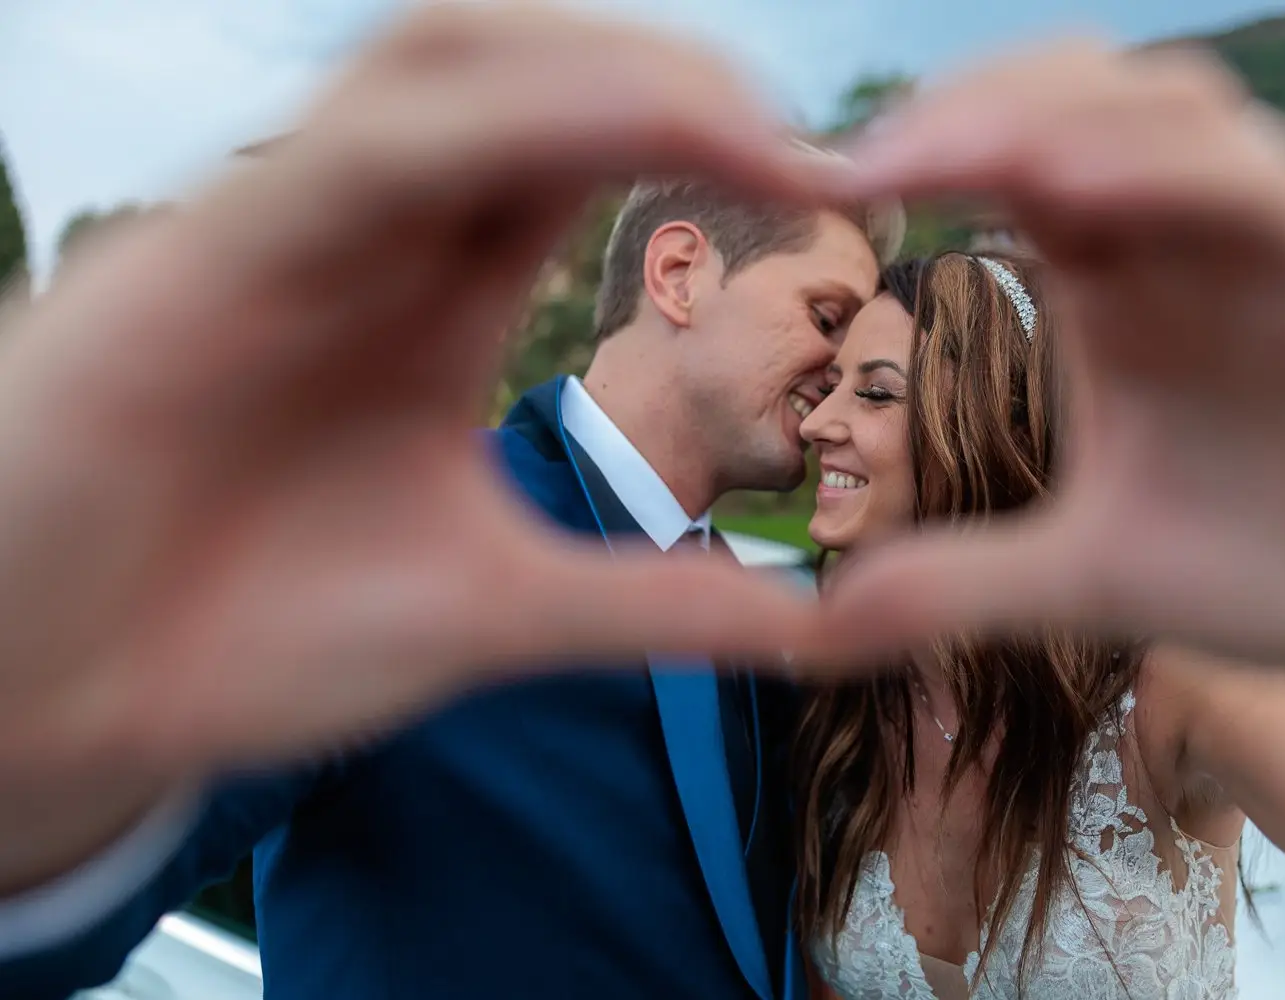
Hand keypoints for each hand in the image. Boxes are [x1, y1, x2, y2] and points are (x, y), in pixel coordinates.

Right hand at [0, 5, 828, 782]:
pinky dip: (500, 121)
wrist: (65, 706)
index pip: (579, 150)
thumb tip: (804, 627)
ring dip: (608, 67)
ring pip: (447, 59)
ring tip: (742, 130)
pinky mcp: (200, 254)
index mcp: (433, 291)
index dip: (710, 140)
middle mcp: (365, 233)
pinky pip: (366, 146)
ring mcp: (282, 228)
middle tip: (799, 152)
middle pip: (527, 65)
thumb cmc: (249, 636)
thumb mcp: (488, 613)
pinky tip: (623, 130)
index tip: (834, 195)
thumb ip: (643, 603)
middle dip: (674, 77)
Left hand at [817, 43, 1284, 717]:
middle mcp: (1185, 238)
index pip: (1011, 155)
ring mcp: (1269, 242)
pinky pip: (1251, 181)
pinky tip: (1070, 186)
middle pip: (1071, 96)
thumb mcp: (1078, 576)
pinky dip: (1162, 167)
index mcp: (1113, 277)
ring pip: (1161, 105)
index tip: (829, 186)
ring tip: (940, 155)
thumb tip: (820, 627)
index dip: (923, 149)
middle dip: (964, 108)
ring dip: (1044, 114)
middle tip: (865, 162)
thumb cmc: (1253, 575)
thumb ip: (954, 582)